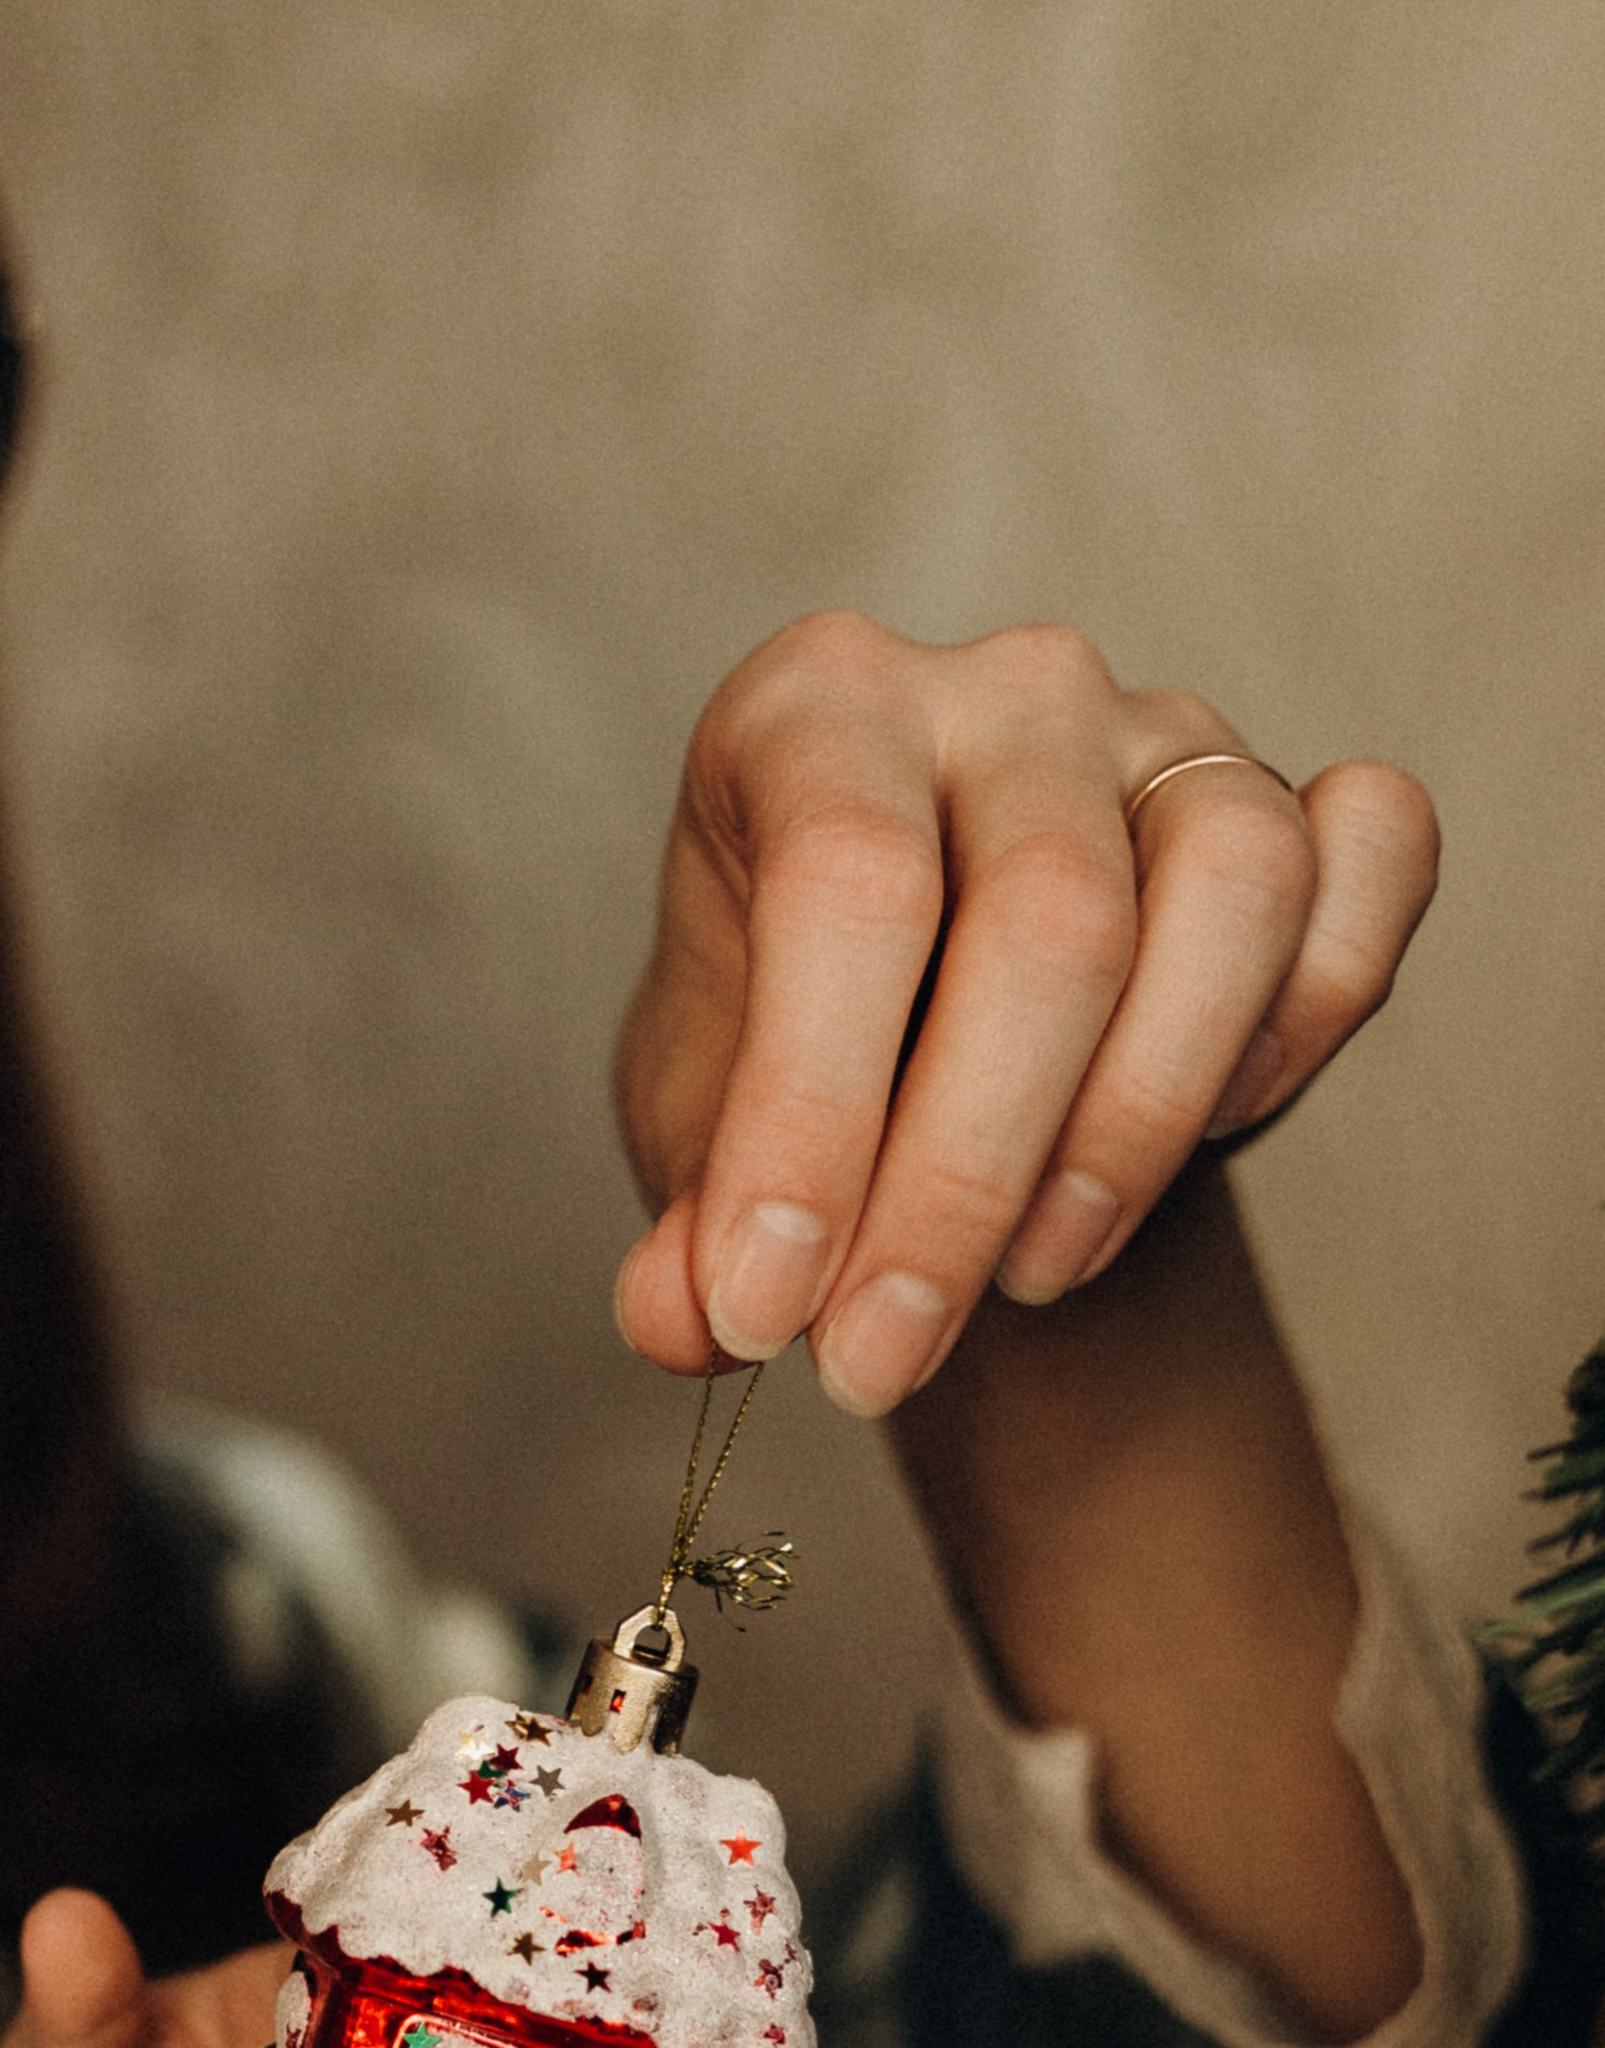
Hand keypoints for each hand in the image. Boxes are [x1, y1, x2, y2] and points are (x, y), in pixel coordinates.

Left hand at [615, 614, 1438, 1411]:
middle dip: (959, 1186)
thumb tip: (677, 1319)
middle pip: (1051, 920)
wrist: (937, 1066)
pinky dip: (1303, 1027)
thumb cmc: (813, 1068)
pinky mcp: (1303, 798)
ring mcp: (1170, 730)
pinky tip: (1203, 1132)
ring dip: (1137, 1127)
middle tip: (880, 1358)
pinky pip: (1370, 869)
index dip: (811, 1123)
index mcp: (812, 709)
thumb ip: (686, 1231)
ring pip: (1234, 887)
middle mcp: (1001, 689)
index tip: (763, 1314)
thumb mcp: (703, 1145)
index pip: (847, 886)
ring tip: (1032, 1267)